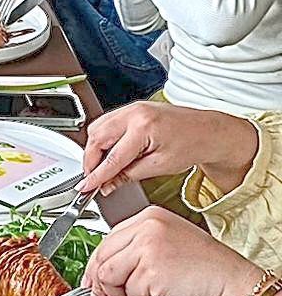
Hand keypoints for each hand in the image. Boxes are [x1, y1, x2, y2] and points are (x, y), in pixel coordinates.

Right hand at [81, 101, 259, 195]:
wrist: (208, 131)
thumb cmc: (191, 144)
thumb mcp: (158, 167)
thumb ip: (127, 175)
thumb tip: (107, 184)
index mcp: (143, 126)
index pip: (111, 157)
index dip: (96, 176)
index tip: (86, 187)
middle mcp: (136, 112)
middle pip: (97, 138)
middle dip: (91, 161)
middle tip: (94, 179)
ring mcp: (134, 107)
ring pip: (98, 128)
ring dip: (95, 149)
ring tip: (103, 167)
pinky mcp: (134, 108)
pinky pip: (107, 122)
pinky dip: (103, 138)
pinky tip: (109, 153)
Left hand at [82, 206, 261, 295]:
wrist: (229, 281)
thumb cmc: (202, 268)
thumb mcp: (164, 247)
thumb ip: (132, 254)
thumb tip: (99, 274)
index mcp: (149, 216)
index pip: (106, 240)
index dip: (96, 266)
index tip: (93, 281)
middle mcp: (147, 226)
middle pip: (101, 257)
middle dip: (103, 283)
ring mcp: (148, 246)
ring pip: (108, 275)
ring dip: (121, 293)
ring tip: (145, 293)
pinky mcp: (150, 269)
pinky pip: (125, 291)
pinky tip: (157, 294)